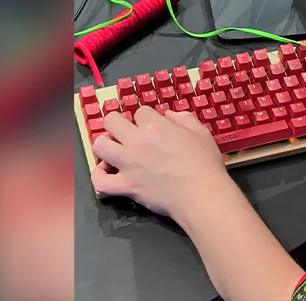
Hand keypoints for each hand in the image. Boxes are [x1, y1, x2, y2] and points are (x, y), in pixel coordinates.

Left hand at [91, 107, 235, 221]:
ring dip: (104, 146)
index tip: (151, 126)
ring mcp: (128, 163)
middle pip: (111, 121)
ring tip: (113, 151)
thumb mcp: (202, 133)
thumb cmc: (206, 164)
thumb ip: (185, 119)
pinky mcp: (126, 186)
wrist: (201, 194)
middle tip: (125, 132)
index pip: (140, 112)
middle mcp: (138, 141)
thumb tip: (168, 115)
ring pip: (99, 146)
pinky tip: (107, 173)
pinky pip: (100, 181)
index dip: (145, 118)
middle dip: (116, 123)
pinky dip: (99, 176)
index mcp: (157, 126)